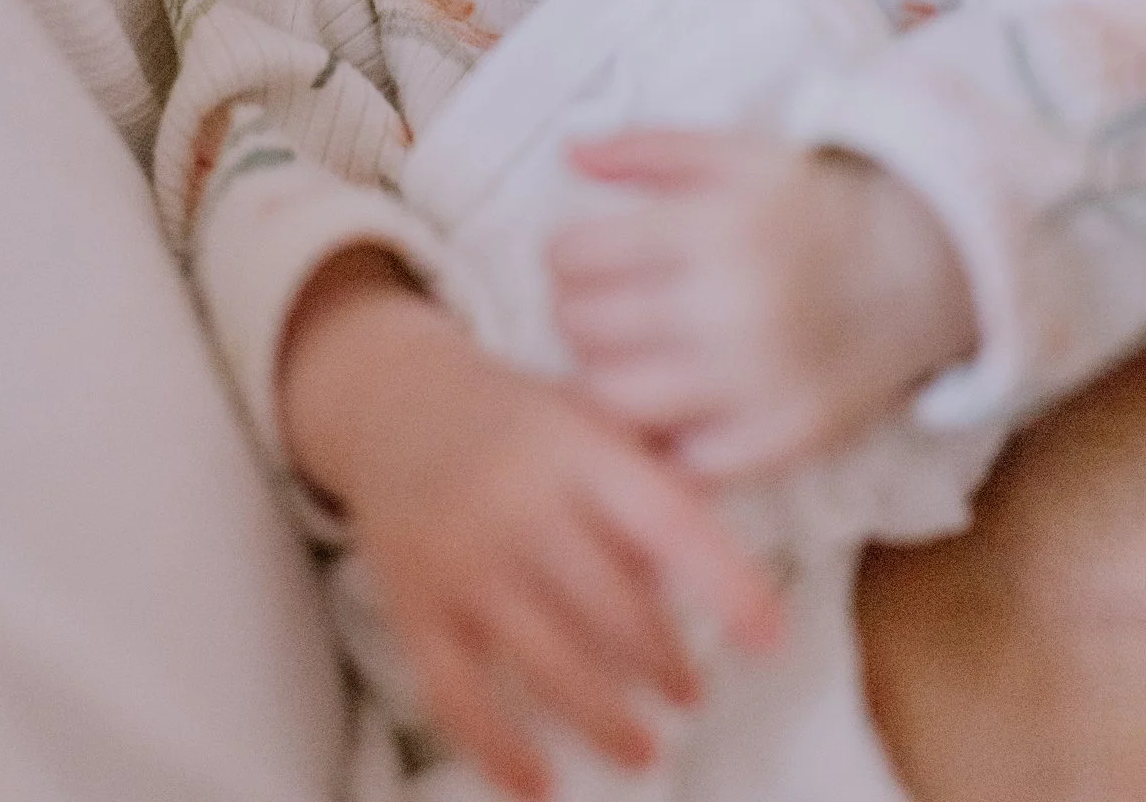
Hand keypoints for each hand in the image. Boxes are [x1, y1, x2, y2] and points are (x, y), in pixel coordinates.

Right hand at [279, 250, 780, 800]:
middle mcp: (515, 503)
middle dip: (661, 664)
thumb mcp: (590, 418)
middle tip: (690, 693)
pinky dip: (496, 749)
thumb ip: (653, 487)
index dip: (724, 582)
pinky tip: (538, 784)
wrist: (392, 400)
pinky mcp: (412, 604)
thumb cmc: (518, 420)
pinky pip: (455, 693)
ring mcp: (458, 558)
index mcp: (573, 448)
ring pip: (541, 661)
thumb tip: (729, 578)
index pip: (664, 520)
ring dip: (602, 718)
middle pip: (606, 608)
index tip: (769, 638)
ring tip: (642, 749)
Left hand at [551, 132, 977, 481]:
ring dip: (600, 377)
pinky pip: (687, 463)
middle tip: (591, 306)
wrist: (915, 269)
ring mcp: (760, 384)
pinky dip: (662, 442)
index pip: (578, 257)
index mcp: (713, 230)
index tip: (578, 257)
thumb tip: (568, 151)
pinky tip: (666, 407)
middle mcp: (733, 310)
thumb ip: (645, 147)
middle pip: (587, 330)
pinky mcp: (787, 441)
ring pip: (620, 401)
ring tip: (620, 354)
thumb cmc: (806, 207)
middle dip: (572, 313)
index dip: (562, 256)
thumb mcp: (732, 155)